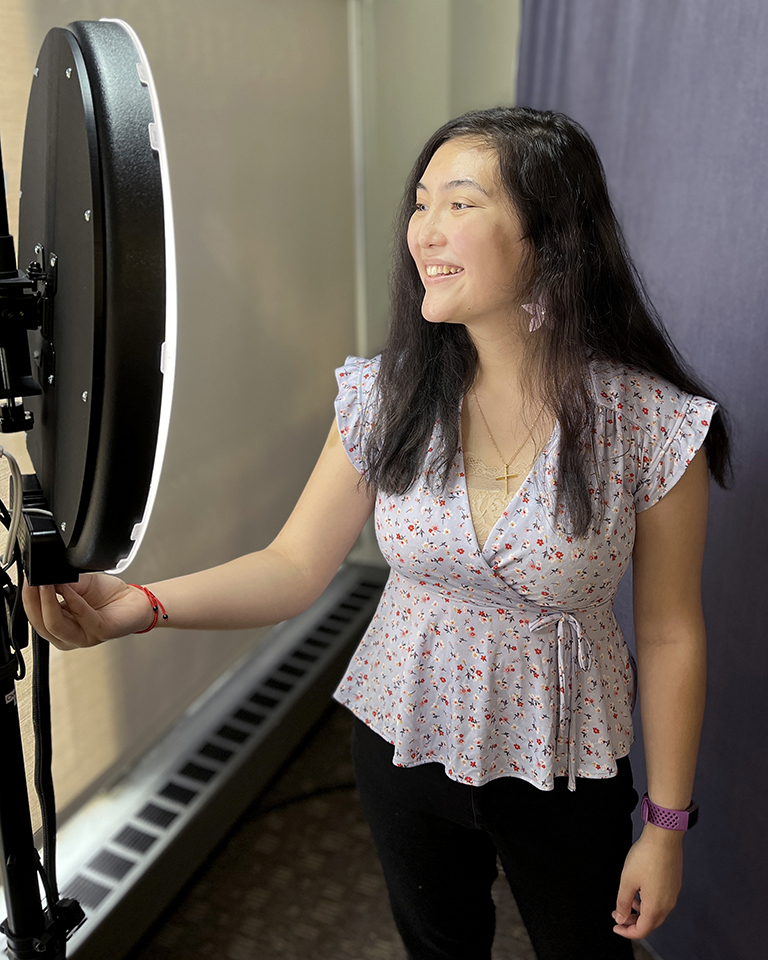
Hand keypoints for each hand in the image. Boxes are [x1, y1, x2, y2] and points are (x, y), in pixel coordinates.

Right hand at [22, 575, 155, 649]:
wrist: (134, 600)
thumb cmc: (108, 595)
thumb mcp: (79, 584)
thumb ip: (61, 583)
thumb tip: (43, 575)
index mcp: (59, 625)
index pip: (34, 616)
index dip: (28, 598)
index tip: (27, 579)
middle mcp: (67, 636)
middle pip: (40, 623)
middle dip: (34, 600)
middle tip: (34, 581)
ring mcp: (82, 637)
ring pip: (54, 624)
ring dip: (48, 601)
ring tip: (47, 583)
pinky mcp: (99, 633)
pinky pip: (80, 617)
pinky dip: (73, 600)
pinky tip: (69, 588)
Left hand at [612, 826, 683, 938]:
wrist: (664, 837)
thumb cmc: (646, 856)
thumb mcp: (627, 880)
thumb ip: (622, 902)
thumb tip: (620, 918)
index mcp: (656, 907)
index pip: (642, 930)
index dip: (627, 932)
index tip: (616, 926)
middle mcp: (667, 904)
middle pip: (650, 923)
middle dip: (633, 922)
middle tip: (618, 914)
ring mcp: (672, 894)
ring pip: (656, 912)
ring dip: (641, 911)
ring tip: (627, 899)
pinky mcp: (674, 884)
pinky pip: (661, 901)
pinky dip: (648, 902)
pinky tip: (639, 890)